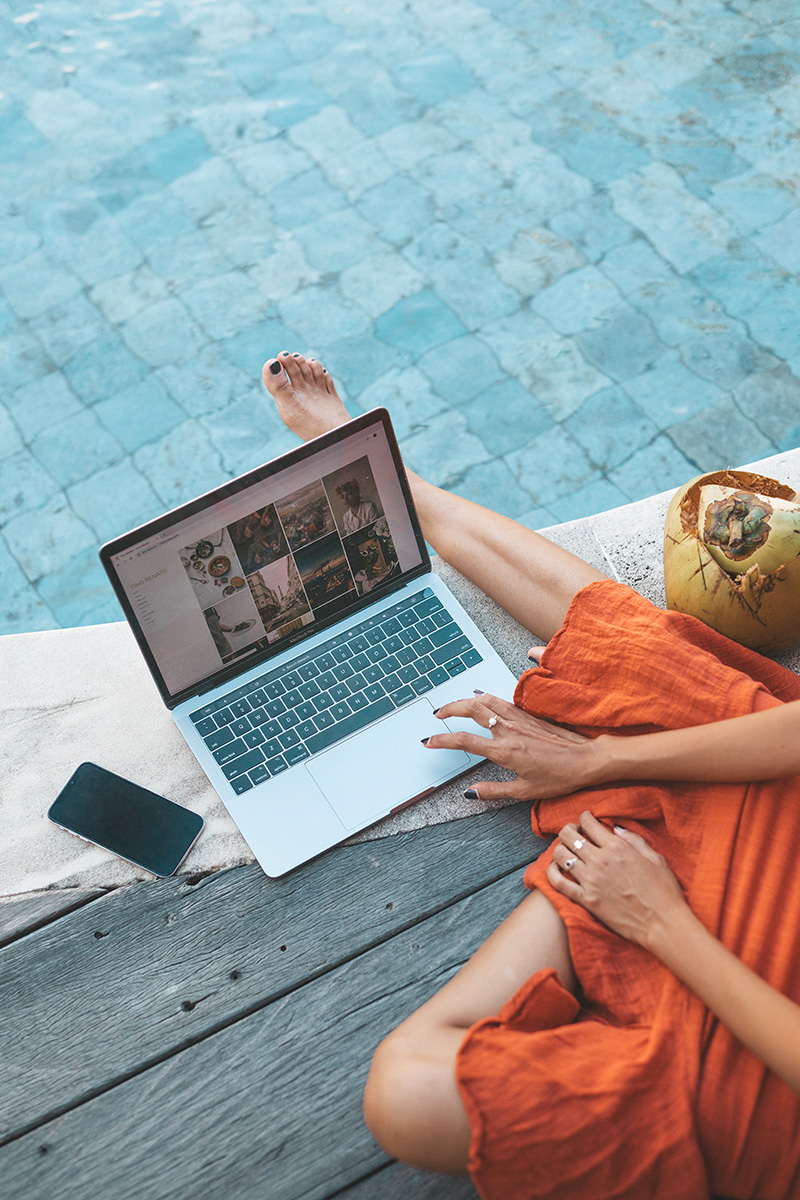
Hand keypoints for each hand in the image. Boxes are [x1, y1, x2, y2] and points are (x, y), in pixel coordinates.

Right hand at [422, 692, 598, 800]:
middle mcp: (509, 730)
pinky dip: (486, 697)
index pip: (464, 742)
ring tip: (454, 705)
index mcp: (504, 751)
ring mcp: (519, 719)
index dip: (442, 740)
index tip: (429, 742)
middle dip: (450, 708)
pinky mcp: (528, 715)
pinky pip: (501, 701)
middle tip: (437, 715)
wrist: (586, 759)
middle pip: (471, 709)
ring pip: (486, 700)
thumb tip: (470, 793)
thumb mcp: (524, 792)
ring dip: (466, 700)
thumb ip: (493, 791)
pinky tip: (482, 698)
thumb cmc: (559, 777)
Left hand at [546, 811, 687, 946]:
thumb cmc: (663, 890)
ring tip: (567, 851)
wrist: (662, 924)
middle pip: (568, 835)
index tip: (586, 820)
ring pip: (560, 855)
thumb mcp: (655, 857)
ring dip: (560, 848)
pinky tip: (555, 868)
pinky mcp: (586, 900)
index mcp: (617, 847)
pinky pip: (558, 882)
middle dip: (568, 829)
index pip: (588, 823)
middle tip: (574, 834)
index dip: (584, 818)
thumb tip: (615, 828)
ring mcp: (590, 881)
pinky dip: (551, 872)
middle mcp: (599, 860)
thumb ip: (634, 839)